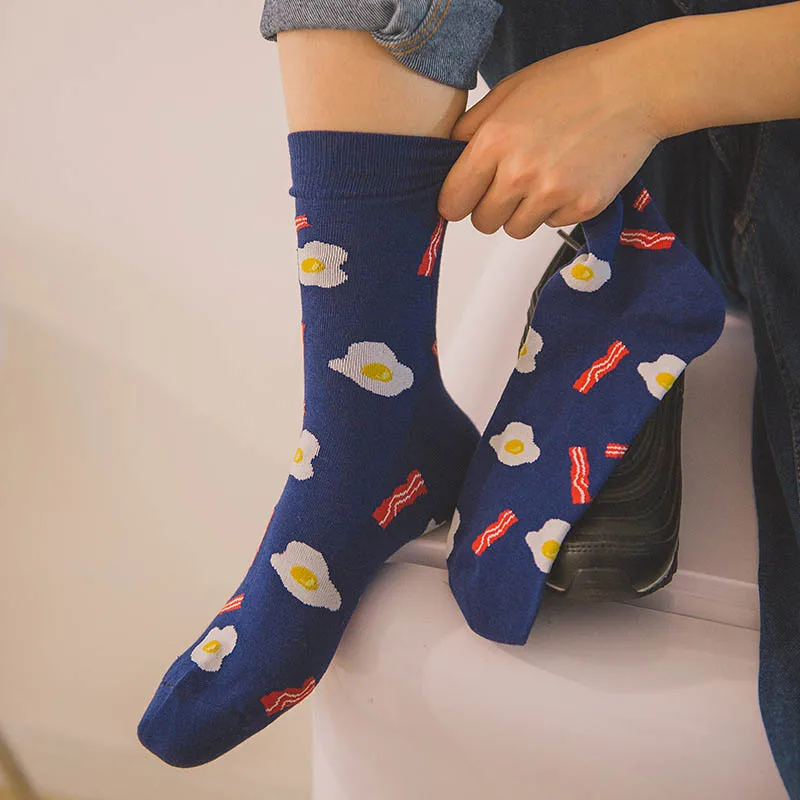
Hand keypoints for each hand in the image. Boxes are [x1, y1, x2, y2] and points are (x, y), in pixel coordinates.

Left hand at [437, 35, 664, 238]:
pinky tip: (570, 176)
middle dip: (491, 207)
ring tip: (543, 177)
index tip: (467, 195)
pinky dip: (557, 208)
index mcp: (493, 142)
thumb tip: (446, 160)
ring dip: (523, 211)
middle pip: (483, 223)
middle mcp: (519, 173)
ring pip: (516, 229)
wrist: (635, 87)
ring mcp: (553, 193)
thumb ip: (471, 128)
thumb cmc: (571, 83)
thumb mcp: (510, 91)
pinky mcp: (582, 207)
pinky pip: (552, 224)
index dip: (458, 200)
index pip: (452, 202)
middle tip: (510, 184)